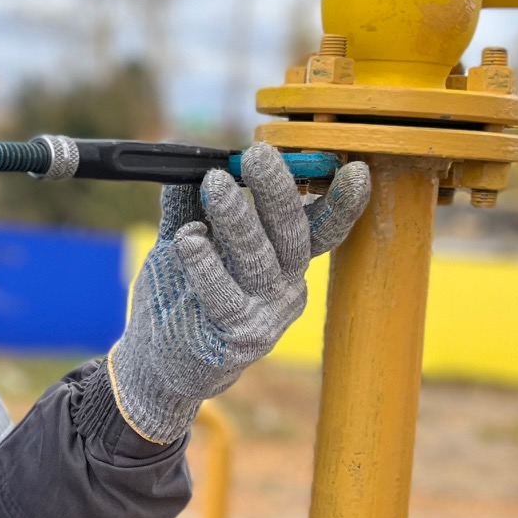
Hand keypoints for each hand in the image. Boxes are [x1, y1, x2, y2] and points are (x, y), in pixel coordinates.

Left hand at [107, 143, 370, 442]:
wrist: (162, 362)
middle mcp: (285, 287)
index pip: (320, 227)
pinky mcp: (236, 336)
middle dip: (277, 191)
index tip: (355, 169)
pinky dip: (205, 265)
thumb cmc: (182, 295)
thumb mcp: (188, 243)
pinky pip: (223, 295)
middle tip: (258, 155)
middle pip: (291, 235)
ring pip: (257, 260)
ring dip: (237, 219)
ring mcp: (265, 315)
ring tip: (214, 185)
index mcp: (285, 261)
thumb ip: (188, 205)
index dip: (341, 201)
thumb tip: (187, 162)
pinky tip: (189, 238)